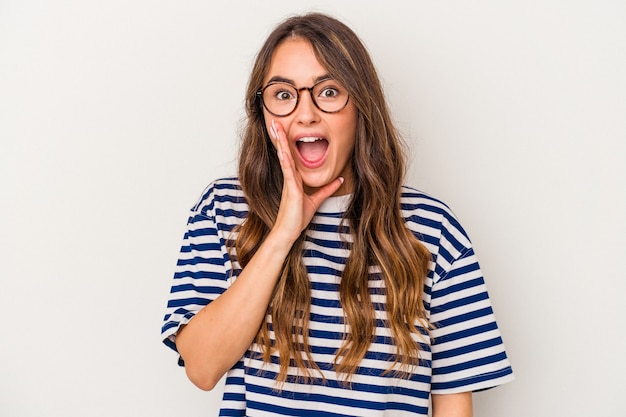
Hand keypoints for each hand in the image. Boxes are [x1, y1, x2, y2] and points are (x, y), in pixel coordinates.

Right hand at [269, 119, 343, 242]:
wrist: (287, 233)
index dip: (287, 142)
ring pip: (284, 158)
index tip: (283, 128)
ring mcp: (288, 183)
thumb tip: (339, 180)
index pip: (290, 155)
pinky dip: (286, 161)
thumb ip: (327, 189)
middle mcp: (289, 177)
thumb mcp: (316, 200)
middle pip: (285, 152)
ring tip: (275, 128)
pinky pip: (288, 172)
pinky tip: (283, 151)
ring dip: (280, 142)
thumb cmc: (296, 218)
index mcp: (294, 178)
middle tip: (274, 121)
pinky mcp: (290, 190)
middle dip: (280, 136)